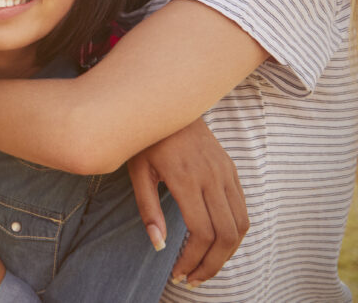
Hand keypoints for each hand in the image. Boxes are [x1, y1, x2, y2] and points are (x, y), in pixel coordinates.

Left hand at [127, 117, 247, 287]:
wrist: (167, 101)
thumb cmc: (146, 138)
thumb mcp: (138, 171)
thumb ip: (148, 208)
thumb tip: (159, 245)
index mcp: (186, 178)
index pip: (202, 232)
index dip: (193, 259)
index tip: (178, 273)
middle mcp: (212, 176)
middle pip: (226, 234)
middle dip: (212, 264)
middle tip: (193, 279)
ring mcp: (225, 172)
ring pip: (241, 224)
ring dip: (226, 253)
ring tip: (205, 267)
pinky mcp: (231, 169)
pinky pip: (242, 208)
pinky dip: (234, 232)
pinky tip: (215, 243)